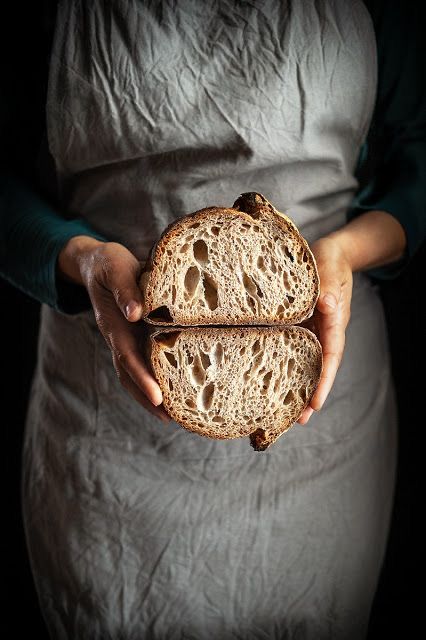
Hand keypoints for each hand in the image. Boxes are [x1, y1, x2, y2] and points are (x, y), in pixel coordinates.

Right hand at [58, 236, 169, 422]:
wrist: (97, 262)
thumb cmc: (109, 263)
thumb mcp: (115, 268)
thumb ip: (125, 290)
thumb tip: (136, 314)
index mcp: (114, 325)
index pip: (128, 358)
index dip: (143, 379)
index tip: (158, 398)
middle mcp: (119, 337)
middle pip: (131, 376)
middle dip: (149, 399)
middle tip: (172, 419)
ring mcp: (126, 339)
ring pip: (136, 373)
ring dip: (152, 395)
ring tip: (175, 415)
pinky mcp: (136, 335)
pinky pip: (145, 361)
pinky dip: (156, 378)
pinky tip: (174, 388)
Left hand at [297, 236, 352, 424]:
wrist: (328, 252)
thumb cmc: (329, 260)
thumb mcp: (330, 269)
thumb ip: (328, 286)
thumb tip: (326, 304)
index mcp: (333, 322)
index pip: (331, 356)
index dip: (324, 381)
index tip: (316, 403)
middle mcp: (322, 331)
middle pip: (317, 367)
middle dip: (309, 394)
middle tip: (298, 420)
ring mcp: (309, 330)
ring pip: (303, 362)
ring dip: (294, 385)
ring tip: (281, 411)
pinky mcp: (296, 326)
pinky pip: (289, 348)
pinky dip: (281, 365)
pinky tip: (265, 378)